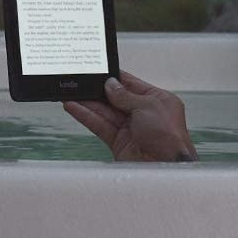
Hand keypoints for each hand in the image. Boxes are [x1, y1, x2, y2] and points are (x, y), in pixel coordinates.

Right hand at [62, 71, 197, 161]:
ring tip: (69, 92)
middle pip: (115, 98)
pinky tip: (73, 107)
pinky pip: (100, 126)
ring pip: (105, 112)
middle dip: (97, 90)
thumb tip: (110, 84)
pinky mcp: (119, 143)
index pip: (132, 84)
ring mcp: (130, 129)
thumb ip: (126, 96)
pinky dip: (86, 116)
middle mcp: (144, 114)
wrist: (166, 168)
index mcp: (157, 100)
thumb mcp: (148, 106)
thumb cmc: (168, 136)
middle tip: (79, 80)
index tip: (98, 69)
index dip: (115, 77)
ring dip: (87, 103)